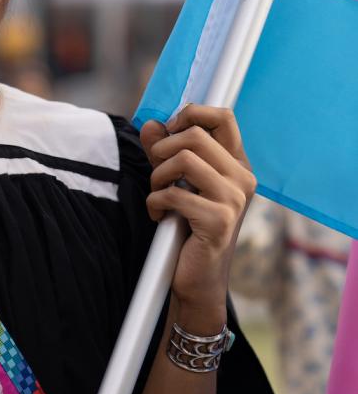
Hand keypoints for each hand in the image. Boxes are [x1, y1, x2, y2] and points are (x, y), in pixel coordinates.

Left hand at [139, 105, 255, 319]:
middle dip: (163, 150)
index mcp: (236, 164)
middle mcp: (242, 178)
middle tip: (157, 173)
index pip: (224, 117)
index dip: (190, 114)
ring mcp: (234, 199)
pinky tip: (159, 216)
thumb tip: (150, 124)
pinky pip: (175, 194)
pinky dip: (155, 203)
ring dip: (157, 177)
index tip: (169, 132)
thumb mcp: (176, 183)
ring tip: (158, 196)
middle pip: (195, 134)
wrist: (198, 279)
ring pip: (184, 159)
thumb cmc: (188, 228)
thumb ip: (164, 152)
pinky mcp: (220, 220)